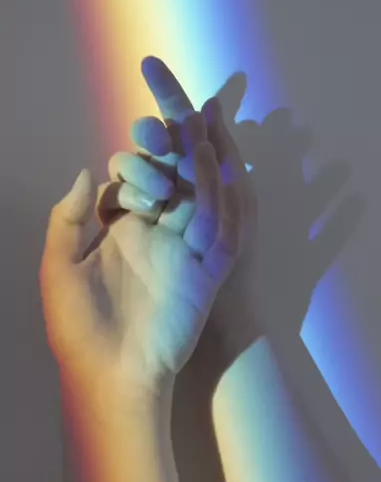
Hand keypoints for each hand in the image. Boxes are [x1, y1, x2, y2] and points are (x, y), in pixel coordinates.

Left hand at [39, 71, 243, 392]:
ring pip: (201, 193)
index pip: (137, 178)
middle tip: (177, 103)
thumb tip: (84, 171)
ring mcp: (186, 251)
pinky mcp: (207, 272)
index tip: (127, 148)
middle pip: (175, 176)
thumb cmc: (79, 329)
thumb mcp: (58, 267)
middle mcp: (159, 235)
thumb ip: (68, 217)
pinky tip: (215, 162)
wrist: (110, 377)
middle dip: (176, 140)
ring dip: (201, 158)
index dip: (136, 156)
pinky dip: (221, 196)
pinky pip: (222, 228)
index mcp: (124, 231)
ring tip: (201, 117)